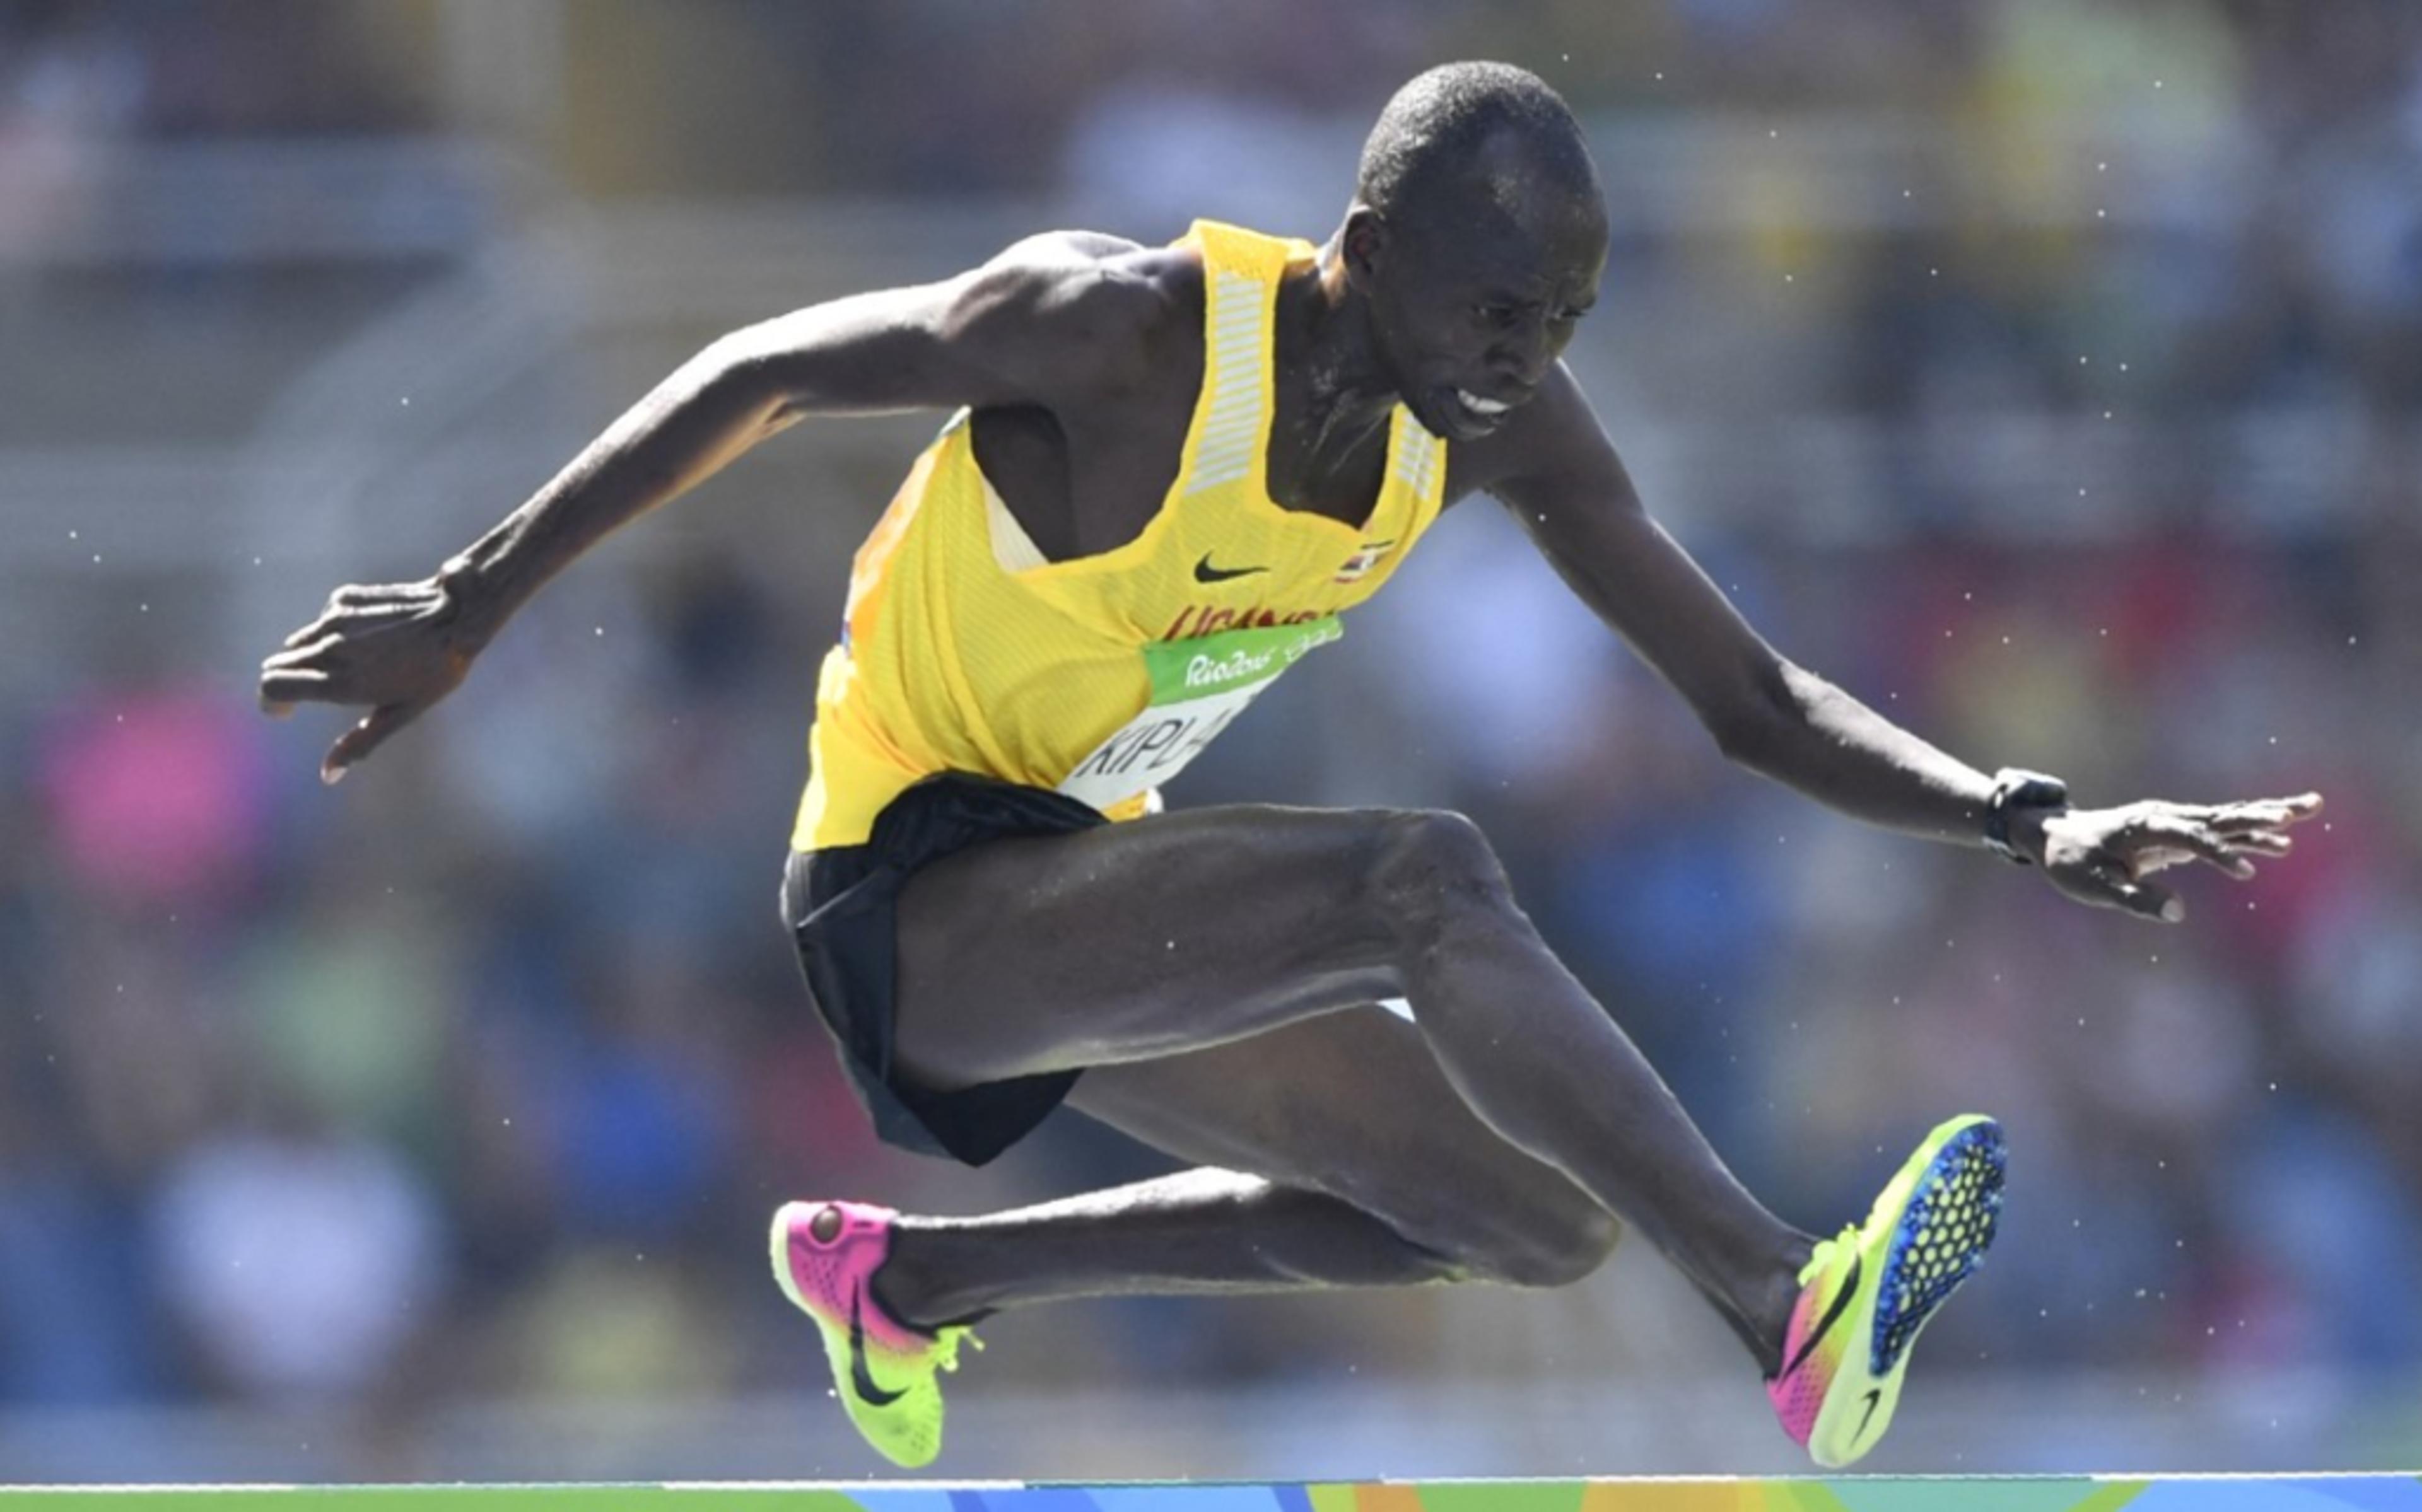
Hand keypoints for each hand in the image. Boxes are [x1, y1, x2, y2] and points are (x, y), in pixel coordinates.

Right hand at [258, 572, 487, 783]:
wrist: (456, 615)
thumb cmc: (435, 671)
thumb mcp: (401, 714)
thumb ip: (360, 743)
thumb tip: (328, 775)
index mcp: (341, 682)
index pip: (272, 687)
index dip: (270, 702)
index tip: (284, 711)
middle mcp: (330, 649)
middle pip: (276, 665)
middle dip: (285, 681)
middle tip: (311, 692)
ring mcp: (334, 620)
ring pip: (297, 643)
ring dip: (307, 657)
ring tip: (351, 664)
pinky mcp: (343, 598)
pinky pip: (322, 620)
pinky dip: (332, 631)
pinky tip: (368, 636)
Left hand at [2018, 792, 2322, 922]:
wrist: (2055, 837)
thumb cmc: (2071, 862)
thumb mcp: (2093, 886)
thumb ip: (2134, 899)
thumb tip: (2177, 912)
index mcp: (2145, 826)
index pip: (2191, 838)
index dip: (2217, 854)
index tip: (2244, 874)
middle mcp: (2165, 817)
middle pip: (2222, 816)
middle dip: (2264, 814)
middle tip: (2305, 808)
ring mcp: (2173, 822)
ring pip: (2226, 819)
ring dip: (2267, 816)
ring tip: (2309, 809)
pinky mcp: (2177, 833)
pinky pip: (2219, 831)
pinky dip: (2249, 833)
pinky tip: (2278, 840)